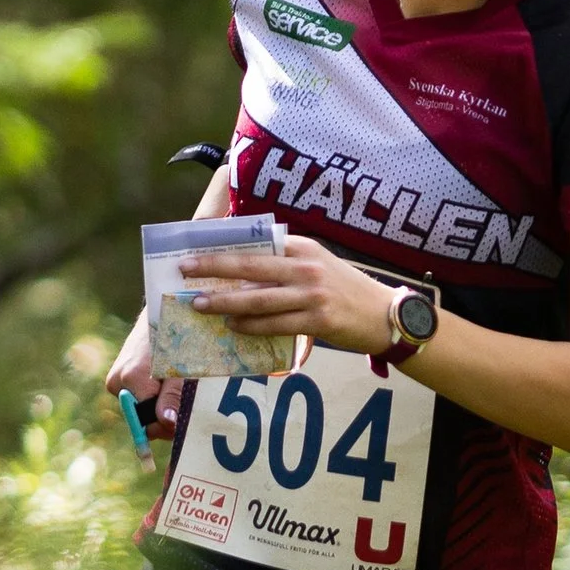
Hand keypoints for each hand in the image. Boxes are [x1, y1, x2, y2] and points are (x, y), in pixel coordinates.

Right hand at [105, 309, 183, 437]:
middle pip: (141, 416)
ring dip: (158, 404)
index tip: (182, 422)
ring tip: (176, 387)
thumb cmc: (176, 337)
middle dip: (162, 415)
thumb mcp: (181, 369)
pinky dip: (152, 395)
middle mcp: (117, 382)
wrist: (160, 311)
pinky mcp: (117, 376)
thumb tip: (167, 423)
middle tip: (184, 403)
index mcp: (131, 379)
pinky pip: (136, 396)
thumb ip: (172, 397)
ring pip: (139, 407)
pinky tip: (165, 382)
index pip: (145, 421)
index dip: (165, 425)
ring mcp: (115, 379)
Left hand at [180, 237, 399, 356]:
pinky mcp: (317, 320)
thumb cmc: (345, 288)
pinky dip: (251, 326)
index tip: (199, 248)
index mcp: (304, 247)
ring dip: (225, 301)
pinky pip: (275, 324)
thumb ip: (287, 261)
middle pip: (251, 266)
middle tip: (186, 270)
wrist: (384, 314)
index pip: (258, 243)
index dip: (226, 246)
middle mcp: (306, 267)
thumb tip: (243, 269)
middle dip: (214, 267)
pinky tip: (232, 326)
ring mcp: (312, 294)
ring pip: (259, 298)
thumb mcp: (319, 263)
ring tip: (199, 304)